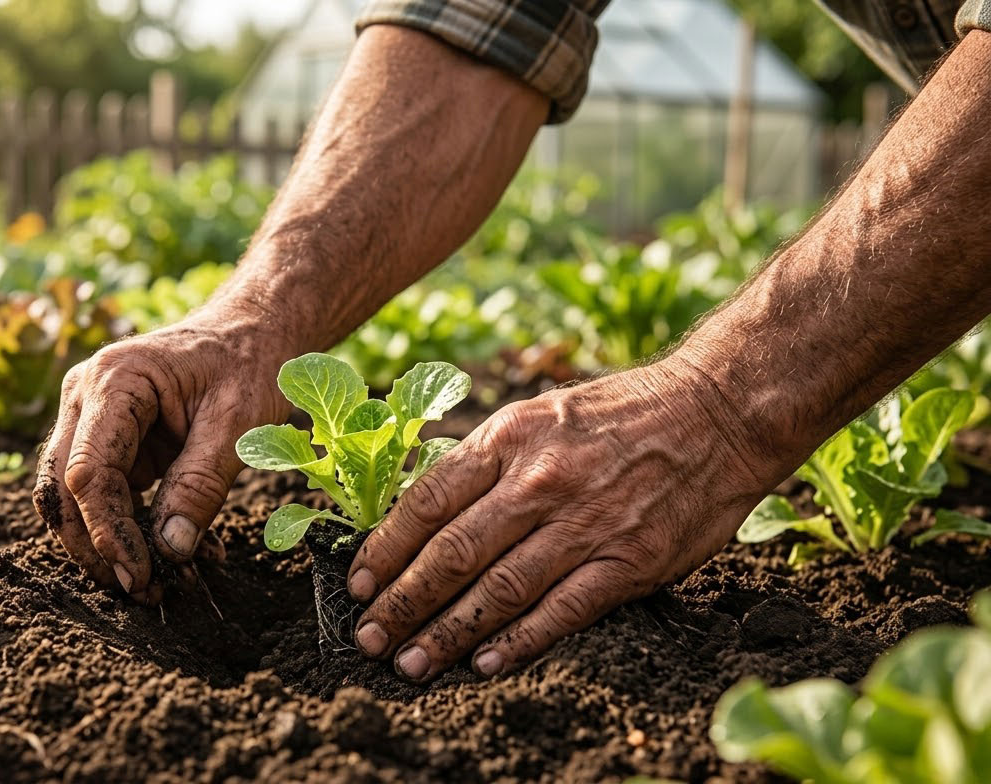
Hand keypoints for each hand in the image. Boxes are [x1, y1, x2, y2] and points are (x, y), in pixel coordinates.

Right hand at [32, 312, 290, 601]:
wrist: (254, 330)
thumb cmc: (249, 362)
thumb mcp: (238, 424)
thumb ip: (201, 485)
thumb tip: (171, 550)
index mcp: (114, 381)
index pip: (87, 472)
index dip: (108, 532)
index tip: (139, 575)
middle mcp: (87, 397)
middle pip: (62, 489)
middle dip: (96, 547)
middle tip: (141, 592)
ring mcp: (92, 419)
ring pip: (72, 497)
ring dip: (106, 544)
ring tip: (156, 584)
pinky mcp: (110, 441)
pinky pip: (104, 494)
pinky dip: (130, 529)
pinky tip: (176, 556)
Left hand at [346, 357, 788, 681]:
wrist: (717, 411)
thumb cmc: (619, 413)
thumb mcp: (539, 413)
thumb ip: (485, 459)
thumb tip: (424, 506)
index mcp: (509, 438)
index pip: (427, 501)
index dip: (386, 548)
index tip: (358, 582)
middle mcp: (539, 482)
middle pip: (452, 553)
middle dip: (402, 601)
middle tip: (369, 636)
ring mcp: (585, 523)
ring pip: (500, 589)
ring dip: (447, 631)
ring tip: (411, 661)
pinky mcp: (630, 560)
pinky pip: (563, 610)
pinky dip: (519, 640)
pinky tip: (484, 663)